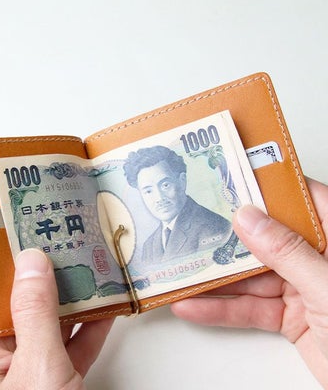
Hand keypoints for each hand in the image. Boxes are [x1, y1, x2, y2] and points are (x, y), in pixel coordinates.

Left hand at [0, 248, 113, 388]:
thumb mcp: (35, 368)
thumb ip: (35, 313)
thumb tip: (33, 262)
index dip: (0, 255)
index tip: (24, 227)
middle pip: (17, 300)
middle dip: (47, 273)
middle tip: (66, 243)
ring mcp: (23, 368)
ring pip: (47, 321)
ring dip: (74, 298)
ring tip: (92, 268)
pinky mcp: (50, 380)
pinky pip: (69, 344)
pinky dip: (89, 327)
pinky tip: (105, 308)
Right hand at [171, 178, 327, 387]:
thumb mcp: (327, 288)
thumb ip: (288, 253)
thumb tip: (248, 219)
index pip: (303, 200)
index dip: (268, 187)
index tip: (233, 179)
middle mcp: (319, 260)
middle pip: (268, 239)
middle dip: (229, 237)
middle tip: (195, 225)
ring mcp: (303, 289)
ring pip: (252, 277)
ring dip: (216, 279)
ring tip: (183, 270)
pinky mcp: (291, 317)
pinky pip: (251, 309)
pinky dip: (221, 310)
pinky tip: (194, 306)